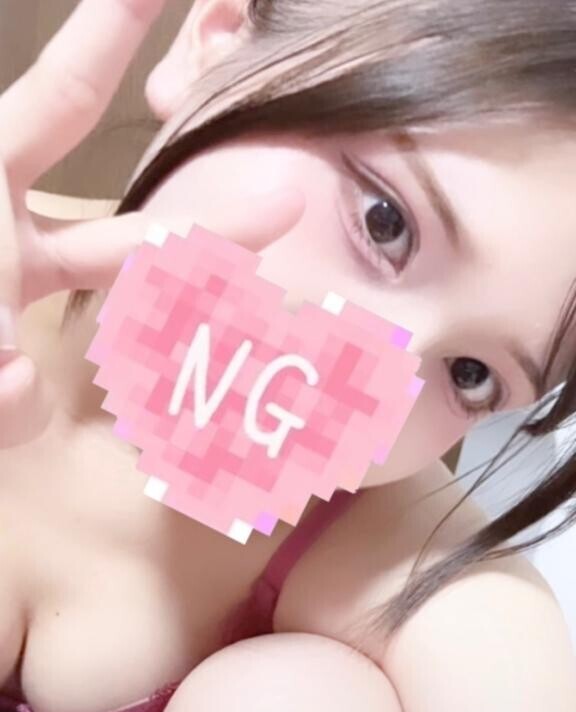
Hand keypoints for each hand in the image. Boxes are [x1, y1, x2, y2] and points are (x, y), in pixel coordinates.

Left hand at [0, 0, 303, 448]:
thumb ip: (5, 339)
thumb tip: (16, 372)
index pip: (64, 97)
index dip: (114, 34)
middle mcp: (8, 247)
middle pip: (124, 235)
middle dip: (206, 228)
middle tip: (284, 208)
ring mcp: (12, 318)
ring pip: (93, 334)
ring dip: (87, 351)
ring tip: (89, 348)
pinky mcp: (9, 387)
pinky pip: (27, 403)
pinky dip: (6, 409)